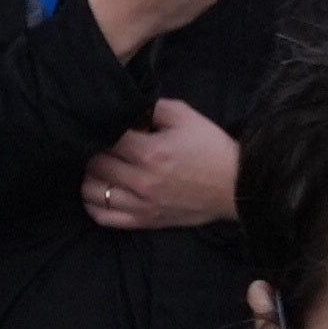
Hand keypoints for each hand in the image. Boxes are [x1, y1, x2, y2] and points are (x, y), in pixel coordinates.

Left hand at [80, 101, 240, 232]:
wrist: (237, 186)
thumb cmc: (211, 150)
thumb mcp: (185, 117)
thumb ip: (151, 107)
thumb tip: (125, 107)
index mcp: (149, 152)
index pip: (104, 139)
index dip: (102, 131)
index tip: (106, 127)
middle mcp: (141, 181)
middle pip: (94, 164)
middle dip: (95, 151)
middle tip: (103, 146)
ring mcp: (141, 205)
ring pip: (92, 192)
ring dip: (90, 177)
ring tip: (101, 168)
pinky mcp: (145, 222)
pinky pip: (104, 217)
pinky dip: (93, 204)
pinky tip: (99, 192)